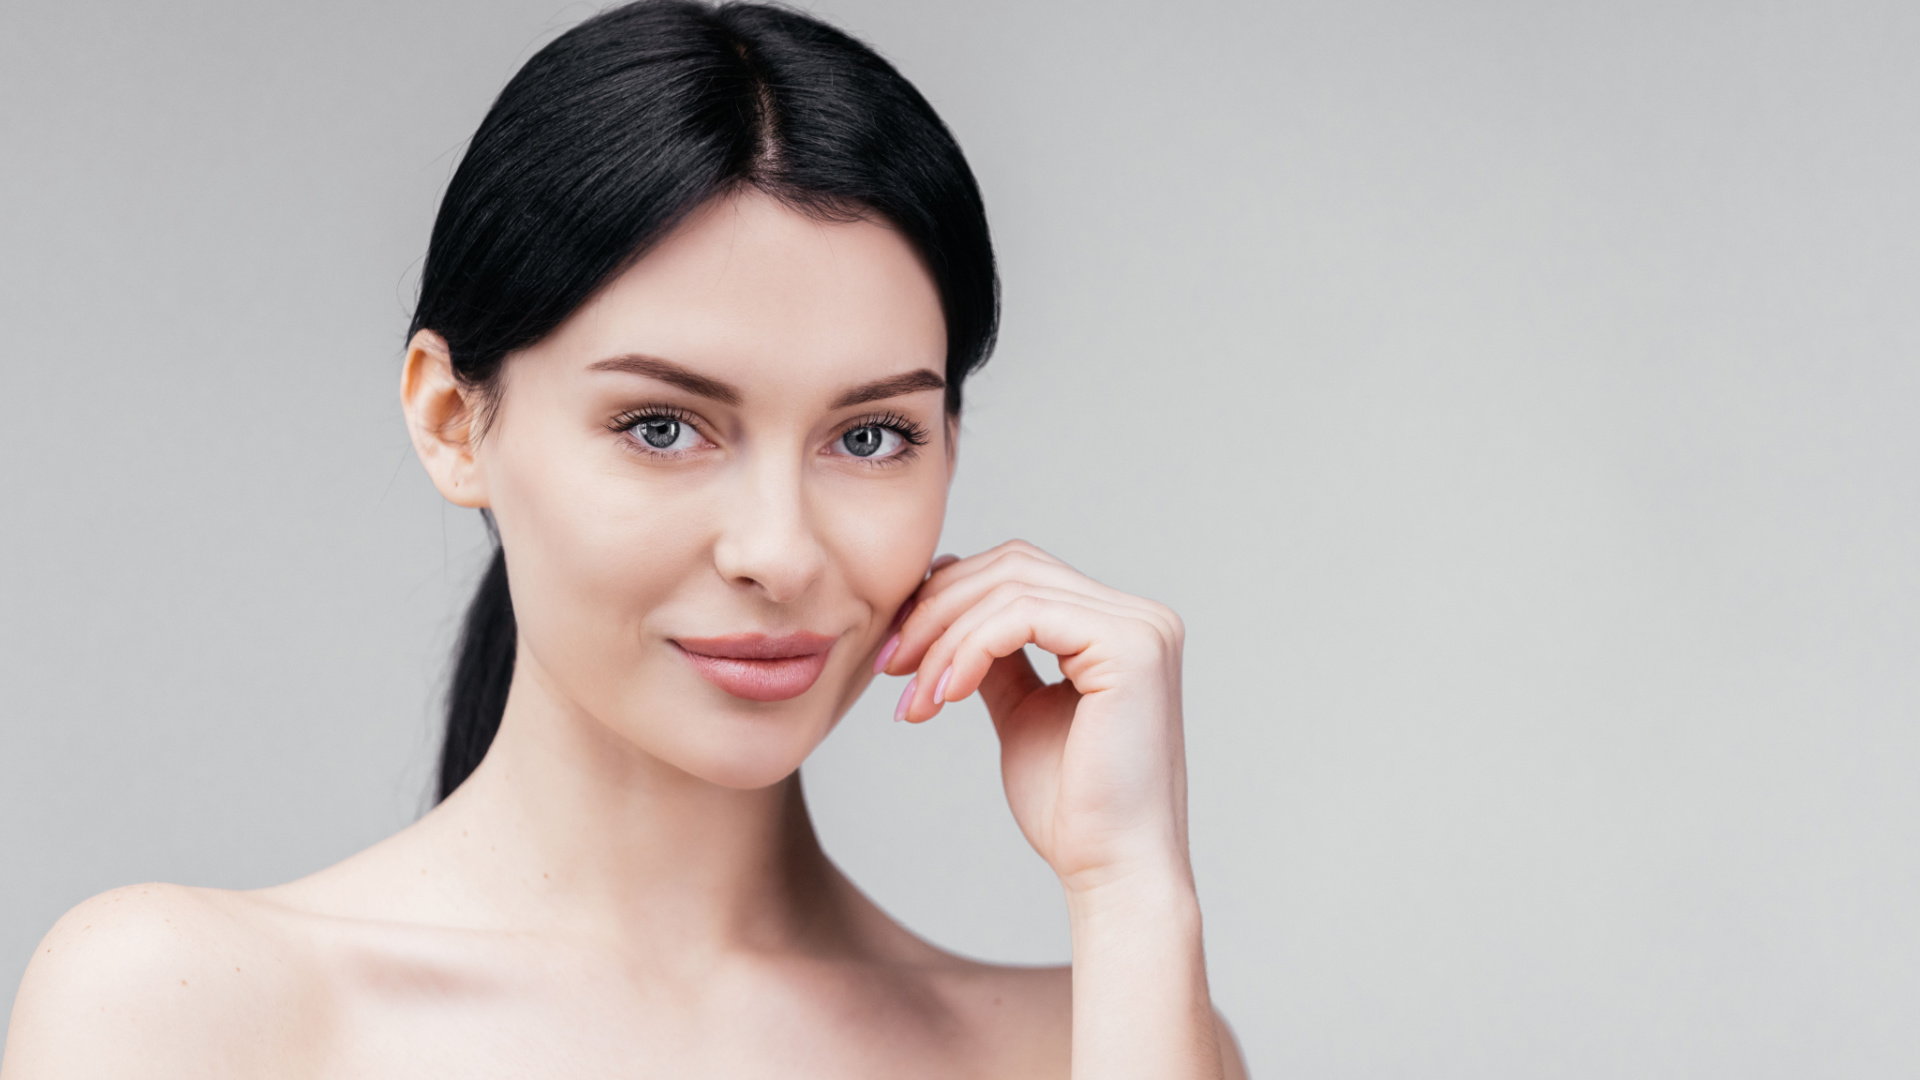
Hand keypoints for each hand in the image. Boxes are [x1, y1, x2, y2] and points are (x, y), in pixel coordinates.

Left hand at [878, 540, 1191, 894]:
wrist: (1112, 871)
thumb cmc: (1071, 809)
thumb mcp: (1022, 713)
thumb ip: (997, 658)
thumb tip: (950, 612)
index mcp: (1119, 628)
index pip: (1020, 574)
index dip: (948, 599)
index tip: (897, 654)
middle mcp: (1141, 617)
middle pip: (1013, 567)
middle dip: (937, 610)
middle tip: (890, 667)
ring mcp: (1142, 627)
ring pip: (1011, 587)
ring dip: (945, 637)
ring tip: (915, 696)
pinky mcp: (1130, 646)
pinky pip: (1024, 615)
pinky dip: (971, 647)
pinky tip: (946, 693)